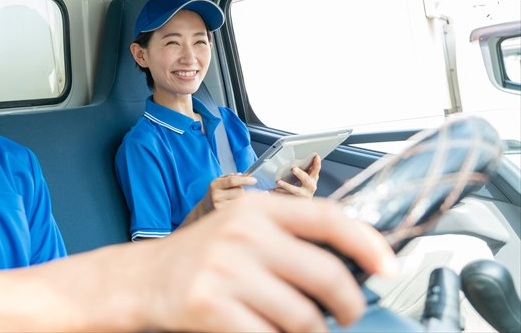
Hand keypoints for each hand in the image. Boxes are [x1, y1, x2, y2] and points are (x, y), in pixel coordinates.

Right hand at [141, 194, 397, 331]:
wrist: (143, 279)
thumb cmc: (200, 255)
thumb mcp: (242, 228)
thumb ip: (289, 235)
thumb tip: (351, 260)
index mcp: (257, 209)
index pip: (327, 218)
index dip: (366, 242)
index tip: (387, 265)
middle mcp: (243, 234)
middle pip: (325, 274)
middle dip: (348, 305)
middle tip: (347, 314)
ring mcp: (225, 270)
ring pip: (303, 317)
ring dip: (312, 332)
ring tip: (302, 329)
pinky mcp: (210, 306)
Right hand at [181, 174, 257, 227]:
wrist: (204, 209)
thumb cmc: (215, 194)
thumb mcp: (219, 182)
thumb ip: (229, 177)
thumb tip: (241, 175)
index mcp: (215, 184)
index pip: (232, 180)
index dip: (245, 180)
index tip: (254, 180)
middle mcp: (216, 195)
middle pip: (239, 191)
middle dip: (242, 191)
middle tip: (236, 193)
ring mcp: (219, 206)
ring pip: (240, 201)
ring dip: (241, 199)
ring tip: (233, 200)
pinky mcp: (223, 215)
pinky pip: (239, 209)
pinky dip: (240, 207)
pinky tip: (235, 207)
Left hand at [274, 154, 319, 198]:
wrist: (305, 203)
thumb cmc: (305, 186)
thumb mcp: (308, 176)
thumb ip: (309, 168)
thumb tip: (311, 156)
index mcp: (313, 179)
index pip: (316, 169)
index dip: (317, 163)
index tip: (316, 156)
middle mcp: (310, 187)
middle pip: (306, 179)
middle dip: (300, 174)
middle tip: (293, 168)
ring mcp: (303, 195)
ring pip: (295, 190)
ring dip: (286, 186)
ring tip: (278, 181)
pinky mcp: (295, 200)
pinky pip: (286, 197)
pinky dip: (279, 194)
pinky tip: (272, 190)